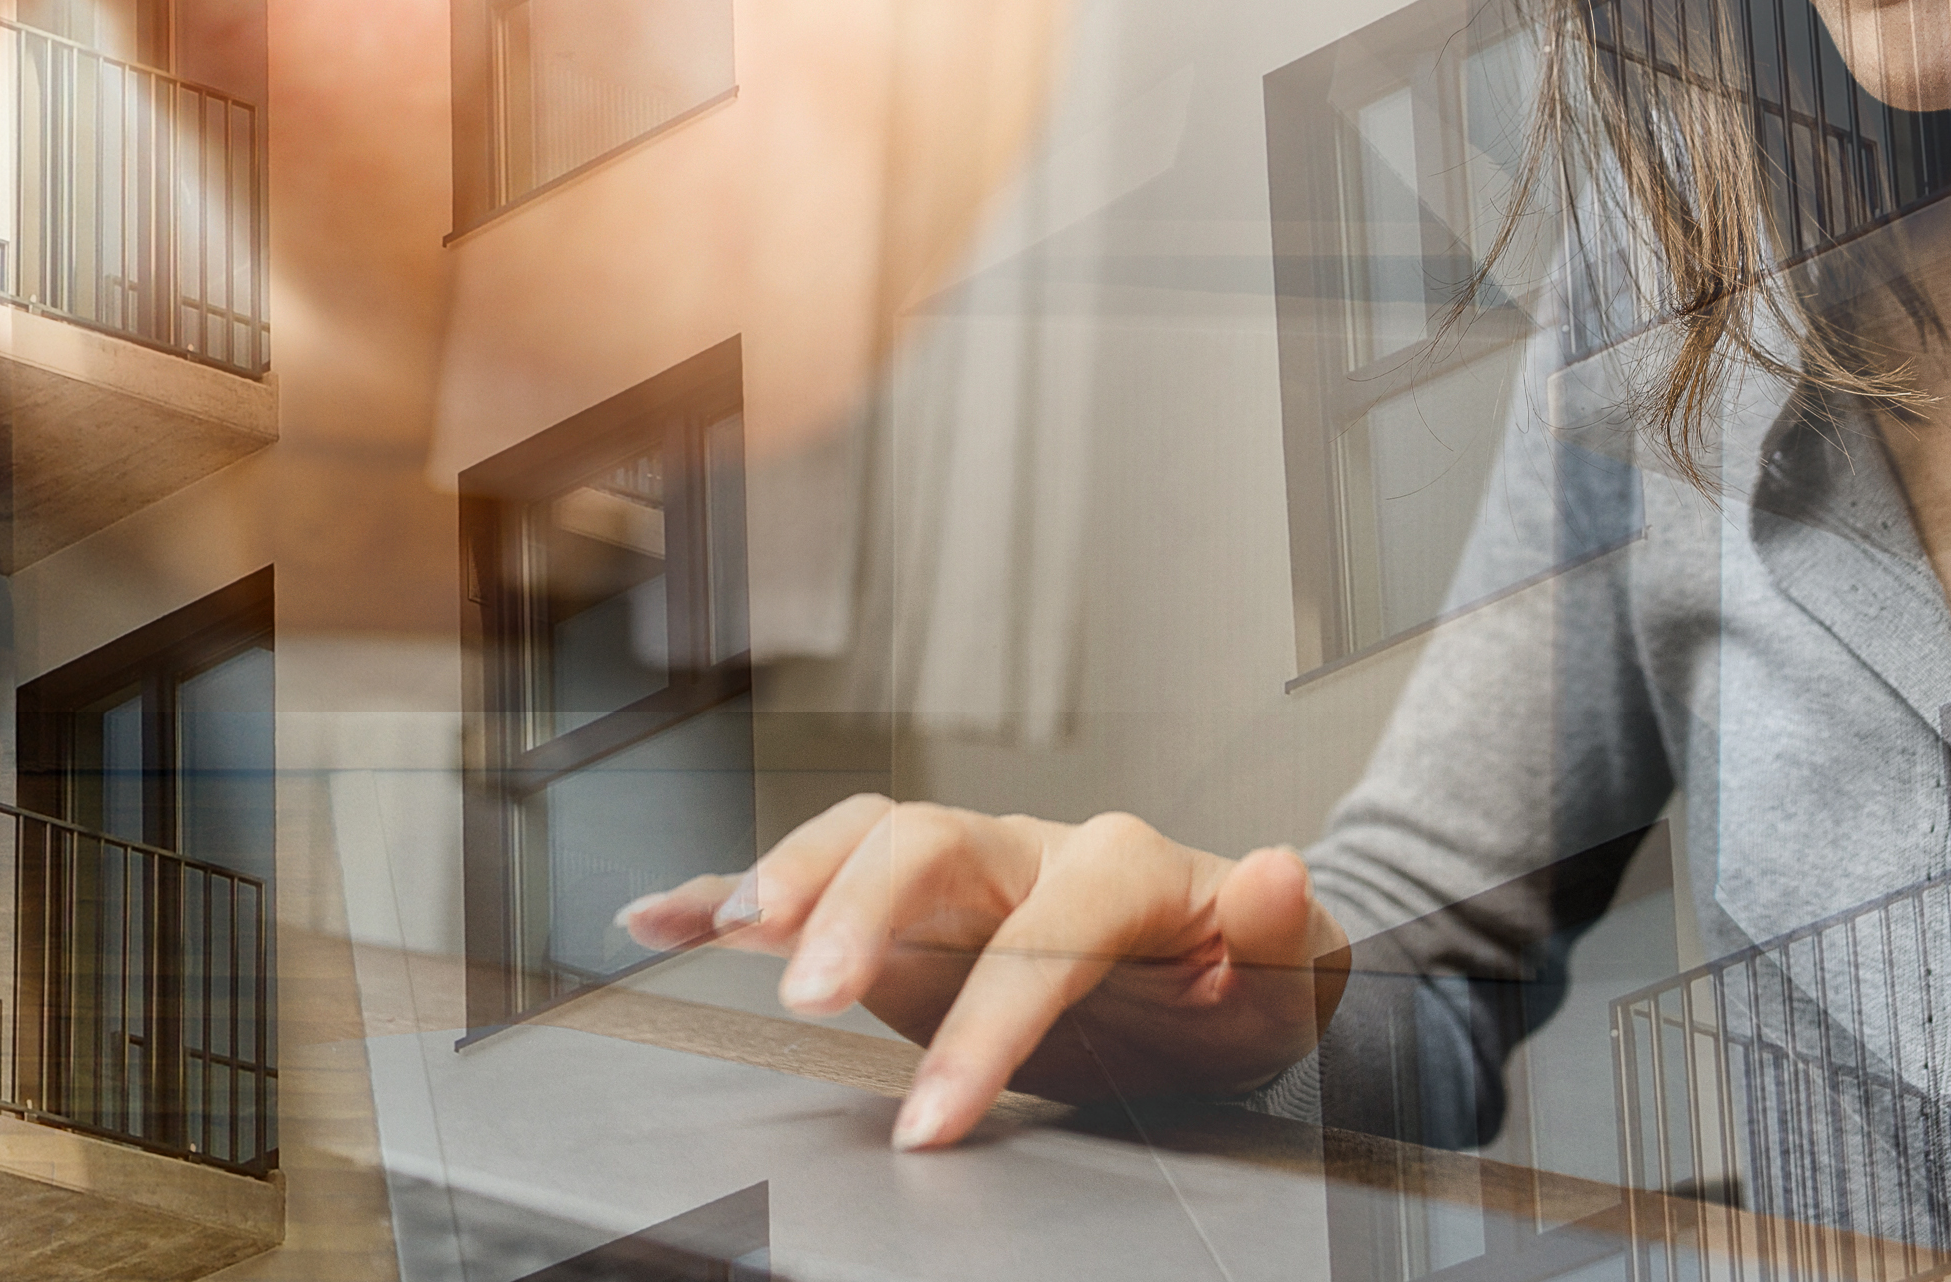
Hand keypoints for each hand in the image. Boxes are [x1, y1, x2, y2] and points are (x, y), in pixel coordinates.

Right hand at [621, 794, 1349, 1140]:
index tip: (935, 1115)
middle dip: (861, 909)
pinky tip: (661, 912)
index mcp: (1120, 867)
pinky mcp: (909, 906)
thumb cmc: (1242, 985)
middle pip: (925, 839)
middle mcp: (1026, 849)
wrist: (1218, 974)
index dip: (989, 1015)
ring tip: (731, 930)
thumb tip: (1284, 872)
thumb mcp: (1289, 980)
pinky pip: (813, 878)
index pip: (1046, 922)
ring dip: (792, 877)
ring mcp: (962, 870)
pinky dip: (728, 888)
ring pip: (862, 837)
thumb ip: (1285, 935)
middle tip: (809, 996)